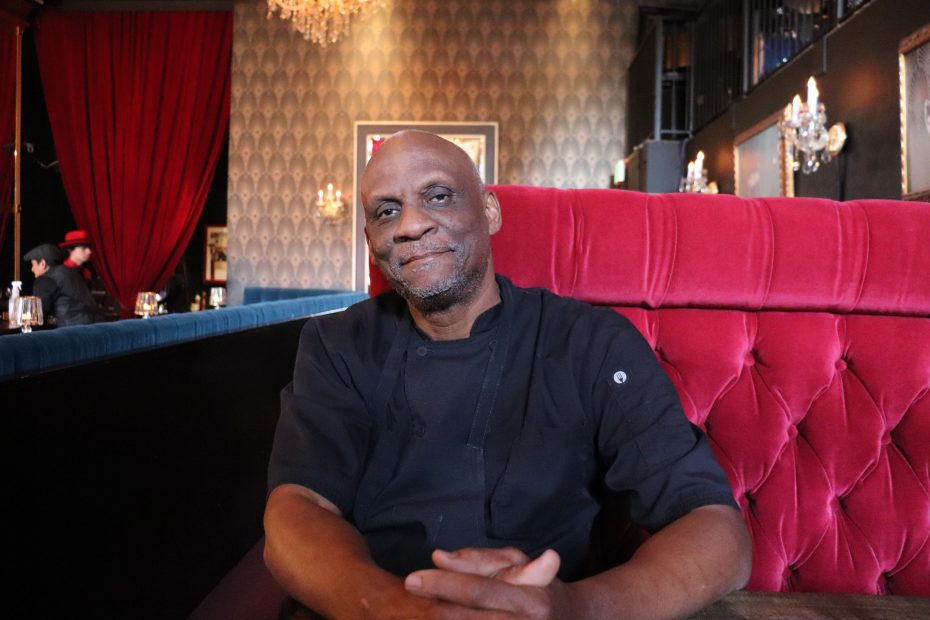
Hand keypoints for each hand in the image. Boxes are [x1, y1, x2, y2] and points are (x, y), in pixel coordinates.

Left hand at [404, 547, 570, 617]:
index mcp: (531, 598)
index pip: (479, 590)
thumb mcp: (516, 563)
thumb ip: (478, 559)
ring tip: (415, 612)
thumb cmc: (535, 586)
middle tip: (406, 594)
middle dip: (433, 609)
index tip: (413, 578)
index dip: (444, 584)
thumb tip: (439, 557)